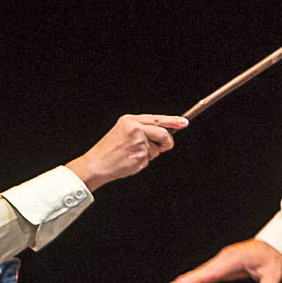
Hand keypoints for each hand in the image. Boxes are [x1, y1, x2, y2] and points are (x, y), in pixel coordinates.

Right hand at [66, 114, 187, 189]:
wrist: (97, 163)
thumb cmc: (110, 149)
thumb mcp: (124, 132)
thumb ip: (144, 131)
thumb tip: (165, 136)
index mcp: (130, 120)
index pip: (156, 118)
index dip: (172, 121)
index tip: (184, 122)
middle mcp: (135, 128)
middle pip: (163, 132)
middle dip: (167, 141)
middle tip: (166, 146)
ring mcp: (138, 142)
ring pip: (157, 148)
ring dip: (151, 153)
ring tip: (133, 154)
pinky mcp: (140, 155)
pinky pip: (151, 158)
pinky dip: (144, 161)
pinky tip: (131, 160)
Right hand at [168, 239, 281, 282]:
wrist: (274, 245)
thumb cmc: (272, 257)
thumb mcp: (273, 274)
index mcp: (233, 259)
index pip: (212, 272)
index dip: (196, 279)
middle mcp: (224, 258)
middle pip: (202, 271)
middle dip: (187, 281)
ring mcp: (223, 261)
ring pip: (202, 273)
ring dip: (189, 282)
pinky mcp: (224, 265)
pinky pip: (208, 275)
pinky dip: (198, 282)